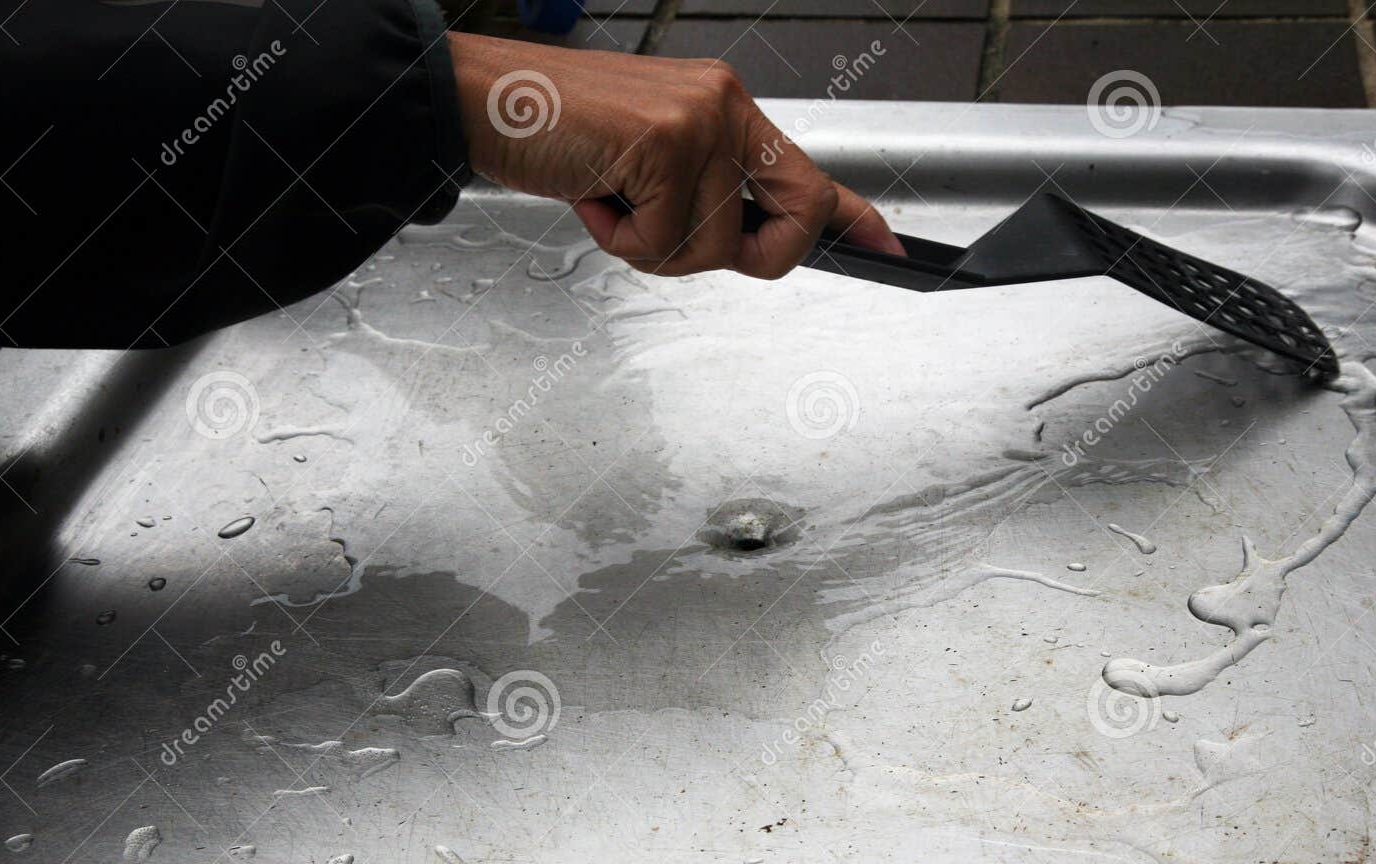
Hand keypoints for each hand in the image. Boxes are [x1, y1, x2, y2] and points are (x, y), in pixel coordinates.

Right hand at [446, 32, 903, 278]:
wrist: (485, 97)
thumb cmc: (555, 130)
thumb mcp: (642, 165)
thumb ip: (695, 197)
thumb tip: (733, 242)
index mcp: (725, 109)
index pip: (810, 170)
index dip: (855, 218)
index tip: (890, 249)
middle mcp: (726, 106)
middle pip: (800, 211)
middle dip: (757, 255)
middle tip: (683, 238)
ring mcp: (701, 120)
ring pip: (714, 247)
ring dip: (649, 246)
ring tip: (608, 197)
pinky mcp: (666, 141)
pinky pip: (666, 241)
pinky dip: (619, 238)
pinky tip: (592, 192)